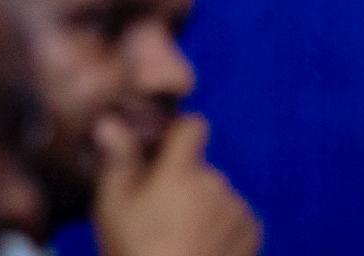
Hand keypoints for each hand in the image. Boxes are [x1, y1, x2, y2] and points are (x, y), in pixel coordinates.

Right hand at [94, 114, 261, 255]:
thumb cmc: (133, 252)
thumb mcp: (113, 209)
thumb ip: (118, 160)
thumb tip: (110, 121)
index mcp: (182, 172)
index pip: (192, 127)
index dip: (177, 137)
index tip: (163, 156)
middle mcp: (216, 183)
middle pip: (201, 170)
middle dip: (184, 185)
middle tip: (159, 220)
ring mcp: (237, 208)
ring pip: (217, 196)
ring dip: (203, 210)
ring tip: (177, 243)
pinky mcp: (252, 232)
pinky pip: (235, 220)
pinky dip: (221, 231)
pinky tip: (198, 252)